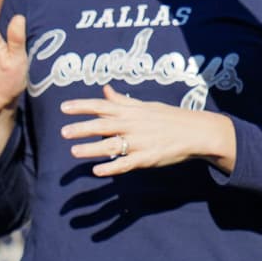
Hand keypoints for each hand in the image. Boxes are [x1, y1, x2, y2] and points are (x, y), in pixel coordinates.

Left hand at [60, 86, 235, 176]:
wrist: (197, 131)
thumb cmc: (170, 117)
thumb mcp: (146, 105)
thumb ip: (122, 101)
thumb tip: (105, 89)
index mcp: (132, 111)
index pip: (103, 106)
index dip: (83, 106)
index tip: (64, 107)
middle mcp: (134, 125)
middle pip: (104, 125)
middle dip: (83, 128)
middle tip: (64, 132)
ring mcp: (141, 142)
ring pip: (113, 145)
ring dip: (92, 149)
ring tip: (74, 151)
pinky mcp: (148, 158)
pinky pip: (127, 163)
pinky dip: (112, 167)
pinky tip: (97, 170)